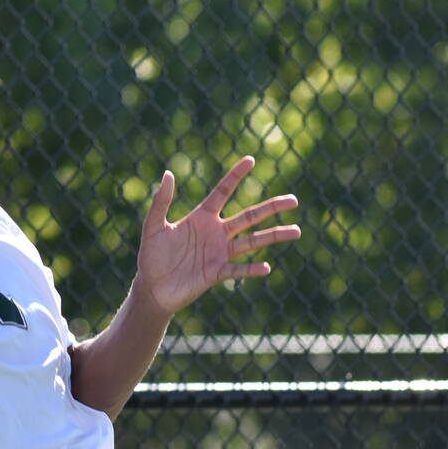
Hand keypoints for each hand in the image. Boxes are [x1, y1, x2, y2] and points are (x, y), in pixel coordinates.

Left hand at [134, 156, 300, 315]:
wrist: (152, 288)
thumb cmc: (151, 257)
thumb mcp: (153, 226)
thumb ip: (161, 202)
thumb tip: (168, 174)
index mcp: (202, 218)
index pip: (223, 192)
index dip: (235, 176)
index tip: (251, 160)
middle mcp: (216, 233)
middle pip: (249, 216)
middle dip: (271, 208)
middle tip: (294, 200)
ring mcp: (219, 253)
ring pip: (252, 242)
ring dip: (274, 236)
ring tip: (296, 230)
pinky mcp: (217, 273)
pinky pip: (238, 270)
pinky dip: (251, 269)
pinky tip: (266, 267)